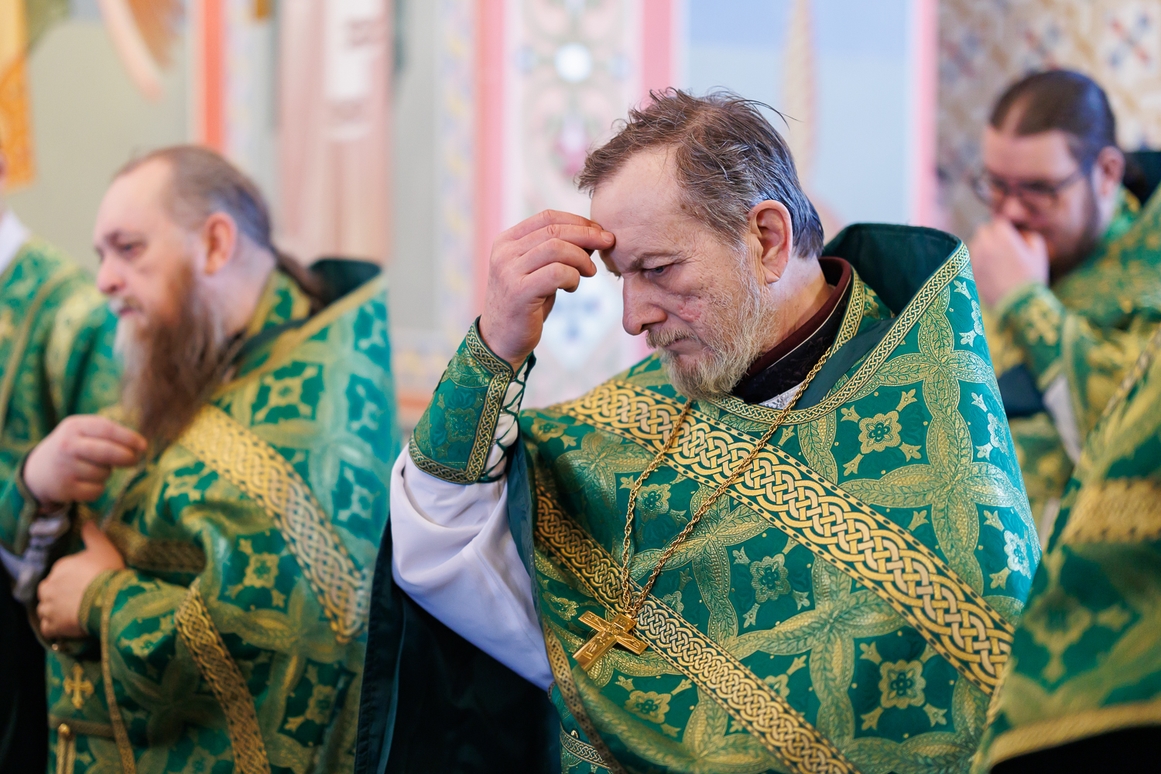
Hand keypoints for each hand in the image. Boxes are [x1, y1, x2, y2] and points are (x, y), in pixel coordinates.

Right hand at [23, 416, 146, 505]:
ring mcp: (64, 468)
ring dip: (106, 473)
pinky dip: (98, 488)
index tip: (143, 446)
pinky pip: (96, 491)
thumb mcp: (83, 431)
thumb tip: (140, 446)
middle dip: (126, 457)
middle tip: (134, 460)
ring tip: (93, 468)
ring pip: (103, 473)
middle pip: (107, 452)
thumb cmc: (73, 447)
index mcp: (74, 426)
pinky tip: (86, 482)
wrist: (39, 470)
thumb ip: (108, 434)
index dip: (129, 438)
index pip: (107, 429)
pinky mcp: (64, 488)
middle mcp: (67, 446)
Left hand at [37, 521, 124, 638]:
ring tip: (71, 613)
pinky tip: (67, 627)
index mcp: (60, 567)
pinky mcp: (52, 625)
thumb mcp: (104, 547)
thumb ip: (93, 534)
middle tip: (77, 598)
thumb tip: (88, 521)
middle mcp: (49, 586)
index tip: (86, 581)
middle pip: (48, 590)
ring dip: (54, 611)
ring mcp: (49, 607)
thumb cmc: (106, 572)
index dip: (73, 577)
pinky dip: (55, 627)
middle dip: (57, 594)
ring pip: (46, 609)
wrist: (107, 600)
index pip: (61, 572)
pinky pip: (49, 628)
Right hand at [478, 210, 613, 367]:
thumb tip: (592, 234)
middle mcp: (504, 252)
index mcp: (507, 241)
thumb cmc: (525, 306)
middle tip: (608, 243)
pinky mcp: (519, 292)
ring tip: (589, 271)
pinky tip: (572, 287)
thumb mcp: (537, 272)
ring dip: (581, 258)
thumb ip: (556, 253)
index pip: (547, 217)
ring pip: (557, 249)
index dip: (577, 221)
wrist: (501, 341)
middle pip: (554, 230)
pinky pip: (557, 273)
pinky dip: (573, 277)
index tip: (598, 231)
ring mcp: (509, 271)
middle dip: (587, 234)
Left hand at [968, 217, 1049, 305]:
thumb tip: (1017, 232)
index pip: (998, 222)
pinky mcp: (968, 270)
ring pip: (974, 244)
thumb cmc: (1031, 276)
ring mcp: (974, 257)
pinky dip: (978, 260)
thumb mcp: (1038, 251)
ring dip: (983, 246)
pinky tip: (990, 270)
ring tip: (996, 259)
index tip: (1011, 235)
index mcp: (1002, 235)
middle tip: (1002, 246)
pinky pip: (971, 258)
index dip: (1005, 228)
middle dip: (992, 235)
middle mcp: (984, 243)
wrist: (1018, 304)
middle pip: (983, 230)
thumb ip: (1027, 234)